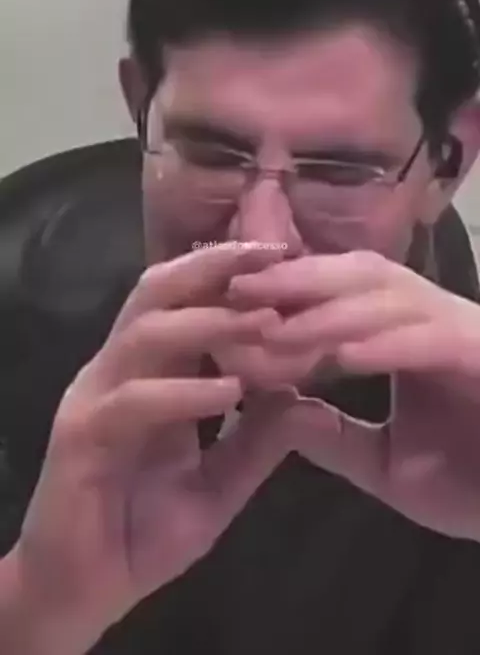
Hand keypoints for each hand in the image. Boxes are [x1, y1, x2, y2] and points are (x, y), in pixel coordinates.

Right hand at [9, 246, 291, 653]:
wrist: (81, 591)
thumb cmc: (143, 531)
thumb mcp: (218, 485)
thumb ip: (257, 442)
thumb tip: (305, 397)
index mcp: (150, 373)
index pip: (186, 301)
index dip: (233, 275)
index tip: (289, 257)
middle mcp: (118, 371)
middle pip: (158, 293)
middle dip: (216, 268)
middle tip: (274, 255)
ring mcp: (95, 399)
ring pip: (145, 334)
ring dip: (207, 321)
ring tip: (265, 321)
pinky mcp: (80, 437)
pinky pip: (133, 401)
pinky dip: (183, 390)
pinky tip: (230, 391)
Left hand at [229, 251, 479, 540]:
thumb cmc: (476, 481)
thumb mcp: (388, 466)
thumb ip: (336, 438)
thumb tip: (284, 412)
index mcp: (402, 334)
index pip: (334, 296)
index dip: (283, 295)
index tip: (225, 308)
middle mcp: (431, 316)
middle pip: (354, 275)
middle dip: (294, 279)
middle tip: (233, 289)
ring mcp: (461, 330)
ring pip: (387, 298)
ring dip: (326, 309)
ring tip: (271, 322)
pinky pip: (431, 340)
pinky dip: (386, 344)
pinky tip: (342, 357)